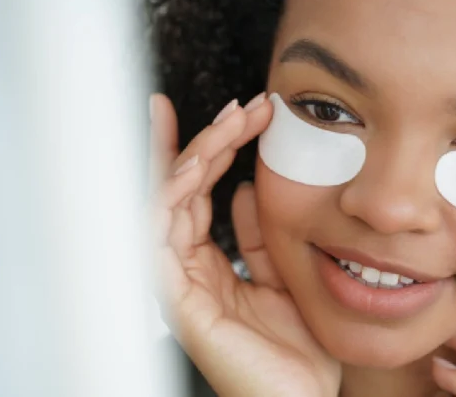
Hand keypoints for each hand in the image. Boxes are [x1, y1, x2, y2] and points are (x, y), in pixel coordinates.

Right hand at [149, 93, 340, 396]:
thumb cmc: (294, 347)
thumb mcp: (281, 275)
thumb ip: (257, 237)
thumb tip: (242, 190)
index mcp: (208, 264)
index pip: (198, 194)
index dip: (214, 150)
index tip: (242, 113)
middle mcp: (186, 268)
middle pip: (178, 189)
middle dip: (205, 140)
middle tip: (239, 108)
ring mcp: (178, 283)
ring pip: (166, 203)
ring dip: (195, 156)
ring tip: (229, 124)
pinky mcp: (178, 301)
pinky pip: (161, 239)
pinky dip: (173, 198)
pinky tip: (196, 168)